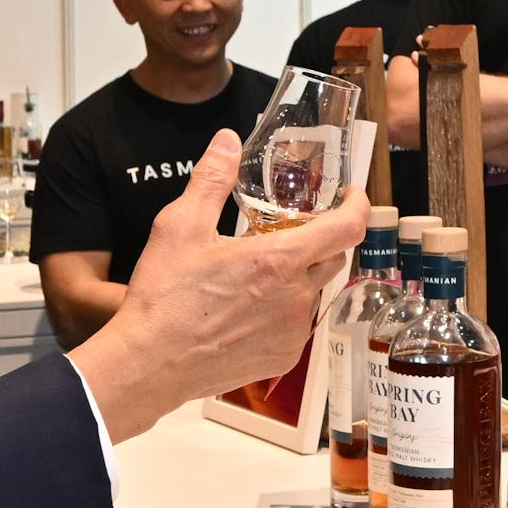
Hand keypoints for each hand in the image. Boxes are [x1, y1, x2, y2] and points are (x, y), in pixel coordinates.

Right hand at [71, 134, 367, 438]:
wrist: (149, 366)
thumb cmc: (164, 298)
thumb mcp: (180, 227)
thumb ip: (212, 179)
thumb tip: (228, 141)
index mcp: (279, 261)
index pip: (347, 228)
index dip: (358, 206)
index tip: (352, 196)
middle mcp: (296, 298)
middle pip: (332, 258)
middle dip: (319, 241)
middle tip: (288, 233)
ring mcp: (292, 333)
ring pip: (312, 293)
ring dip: (297, 278)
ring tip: (258, 275)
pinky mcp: (282, 359)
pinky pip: (297, 327)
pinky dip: (283, 313)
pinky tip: (249, 310)